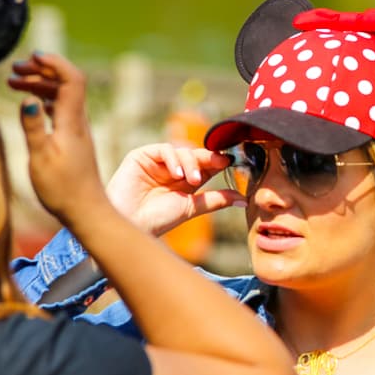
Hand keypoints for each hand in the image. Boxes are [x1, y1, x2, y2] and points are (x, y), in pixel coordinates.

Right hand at [9, 52, 106, 221]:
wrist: (86, 212)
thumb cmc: (62, 189)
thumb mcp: (40, 158)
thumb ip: (33, 127)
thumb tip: (28, 97)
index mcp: (71, 122)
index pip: (72, 79)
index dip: (54, 62)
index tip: (31, 56)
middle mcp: (78, 122)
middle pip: (66, 82)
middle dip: (41, 70)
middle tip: (14, 69)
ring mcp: (77, 130)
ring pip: (62, 95)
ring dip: (40, 84)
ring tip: (14, 82)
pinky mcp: (74, 140)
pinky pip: (61, 109)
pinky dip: (45, 100)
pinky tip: (31, 103)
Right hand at [106, 142, 244, 236]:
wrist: (130, 226)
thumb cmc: (158, 220)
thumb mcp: (191, 208)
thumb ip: (216, 200)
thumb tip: (244, 198)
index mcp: (184, 182)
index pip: (206, 166)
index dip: (219, 161)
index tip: (233, 161)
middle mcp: (171, 170)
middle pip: (195, 156)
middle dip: (209, 158)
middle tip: (222, 162)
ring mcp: (156, 163)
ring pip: (182, 151)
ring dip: (191, 162)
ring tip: (193, 180)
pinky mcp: (141, 157)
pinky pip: (163, 149)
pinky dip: (174, 159)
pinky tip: (176, 174)